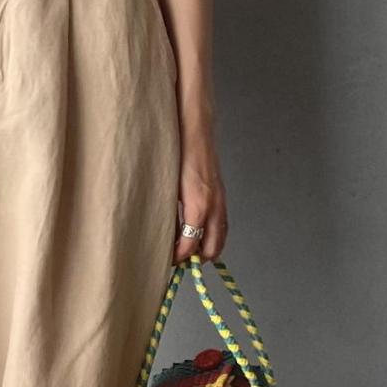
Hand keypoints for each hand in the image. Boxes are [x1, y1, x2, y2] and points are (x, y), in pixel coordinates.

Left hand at [174, 116, 226, 263]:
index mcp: (198, 203)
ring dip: (207, 247)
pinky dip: (213, 234)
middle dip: (197, 258)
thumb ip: (168, 210)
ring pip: (220, 235)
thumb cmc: (176, 151)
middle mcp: (213, 204)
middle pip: (212, 246)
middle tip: (179, 261)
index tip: (167, 260)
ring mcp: (220, 198)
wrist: (194, 126)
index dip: (179, 256)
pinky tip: (199, 233)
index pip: (191, 243)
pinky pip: (222, 222)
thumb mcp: (167, 184)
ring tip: (189, 252)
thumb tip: (165, 232)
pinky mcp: (221, 192)